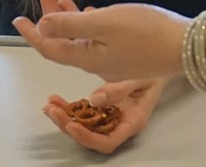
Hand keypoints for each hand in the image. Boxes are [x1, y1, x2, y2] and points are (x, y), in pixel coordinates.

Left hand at [30, 0, 163, 151]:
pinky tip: (89, 10)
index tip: (18, 20)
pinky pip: (97, 39)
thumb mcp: (104, 23)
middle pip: (64, 43)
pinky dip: (87, 23)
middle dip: (50, 21)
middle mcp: (96, 63)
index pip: (51, 49)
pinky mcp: (126, 52)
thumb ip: (71, 26)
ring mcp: (112, 59)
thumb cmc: (145, 31)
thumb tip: (42, 27)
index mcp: (87, 58)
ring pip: (80, 40)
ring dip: (68, 19)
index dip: (33, 35)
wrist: (185, 45)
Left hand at [40, 78, 165, 153]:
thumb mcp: (140, 78)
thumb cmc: (153, 73)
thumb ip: (119, 89)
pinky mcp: (102, 108)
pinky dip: (68, 108)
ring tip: (49, 105)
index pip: (108, 142)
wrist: (156, 64)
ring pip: (84, 126)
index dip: (88, 138)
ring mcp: (109, 117)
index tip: (72, 125)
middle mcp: (119, 124)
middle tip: (53, 111)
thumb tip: (94, 99)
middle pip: (91, 136)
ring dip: (64, 118)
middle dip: (69, 127)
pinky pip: (83, 113)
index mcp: (132, 122)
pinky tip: (55, 100)